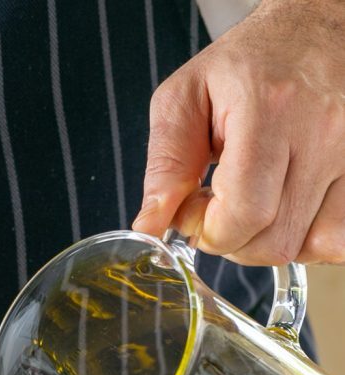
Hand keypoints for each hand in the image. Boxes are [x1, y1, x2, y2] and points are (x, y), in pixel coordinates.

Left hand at [132, 0, 344, 264]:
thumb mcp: (187, 97)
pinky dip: (310, 239)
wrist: (318, 27)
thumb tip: (149, 227)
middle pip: (273, 240)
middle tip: (221, 206)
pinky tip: (290, 213)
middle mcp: (322, 134)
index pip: (242, 214)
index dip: (208, 230)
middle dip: (234, 240)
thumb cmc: (251, 62)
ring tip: (257, 206)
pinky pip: (341, 240)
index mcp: (271, 110)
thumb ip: (165, 166)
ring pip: (310, 247)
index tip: (196, 209)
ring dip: (271, 241)